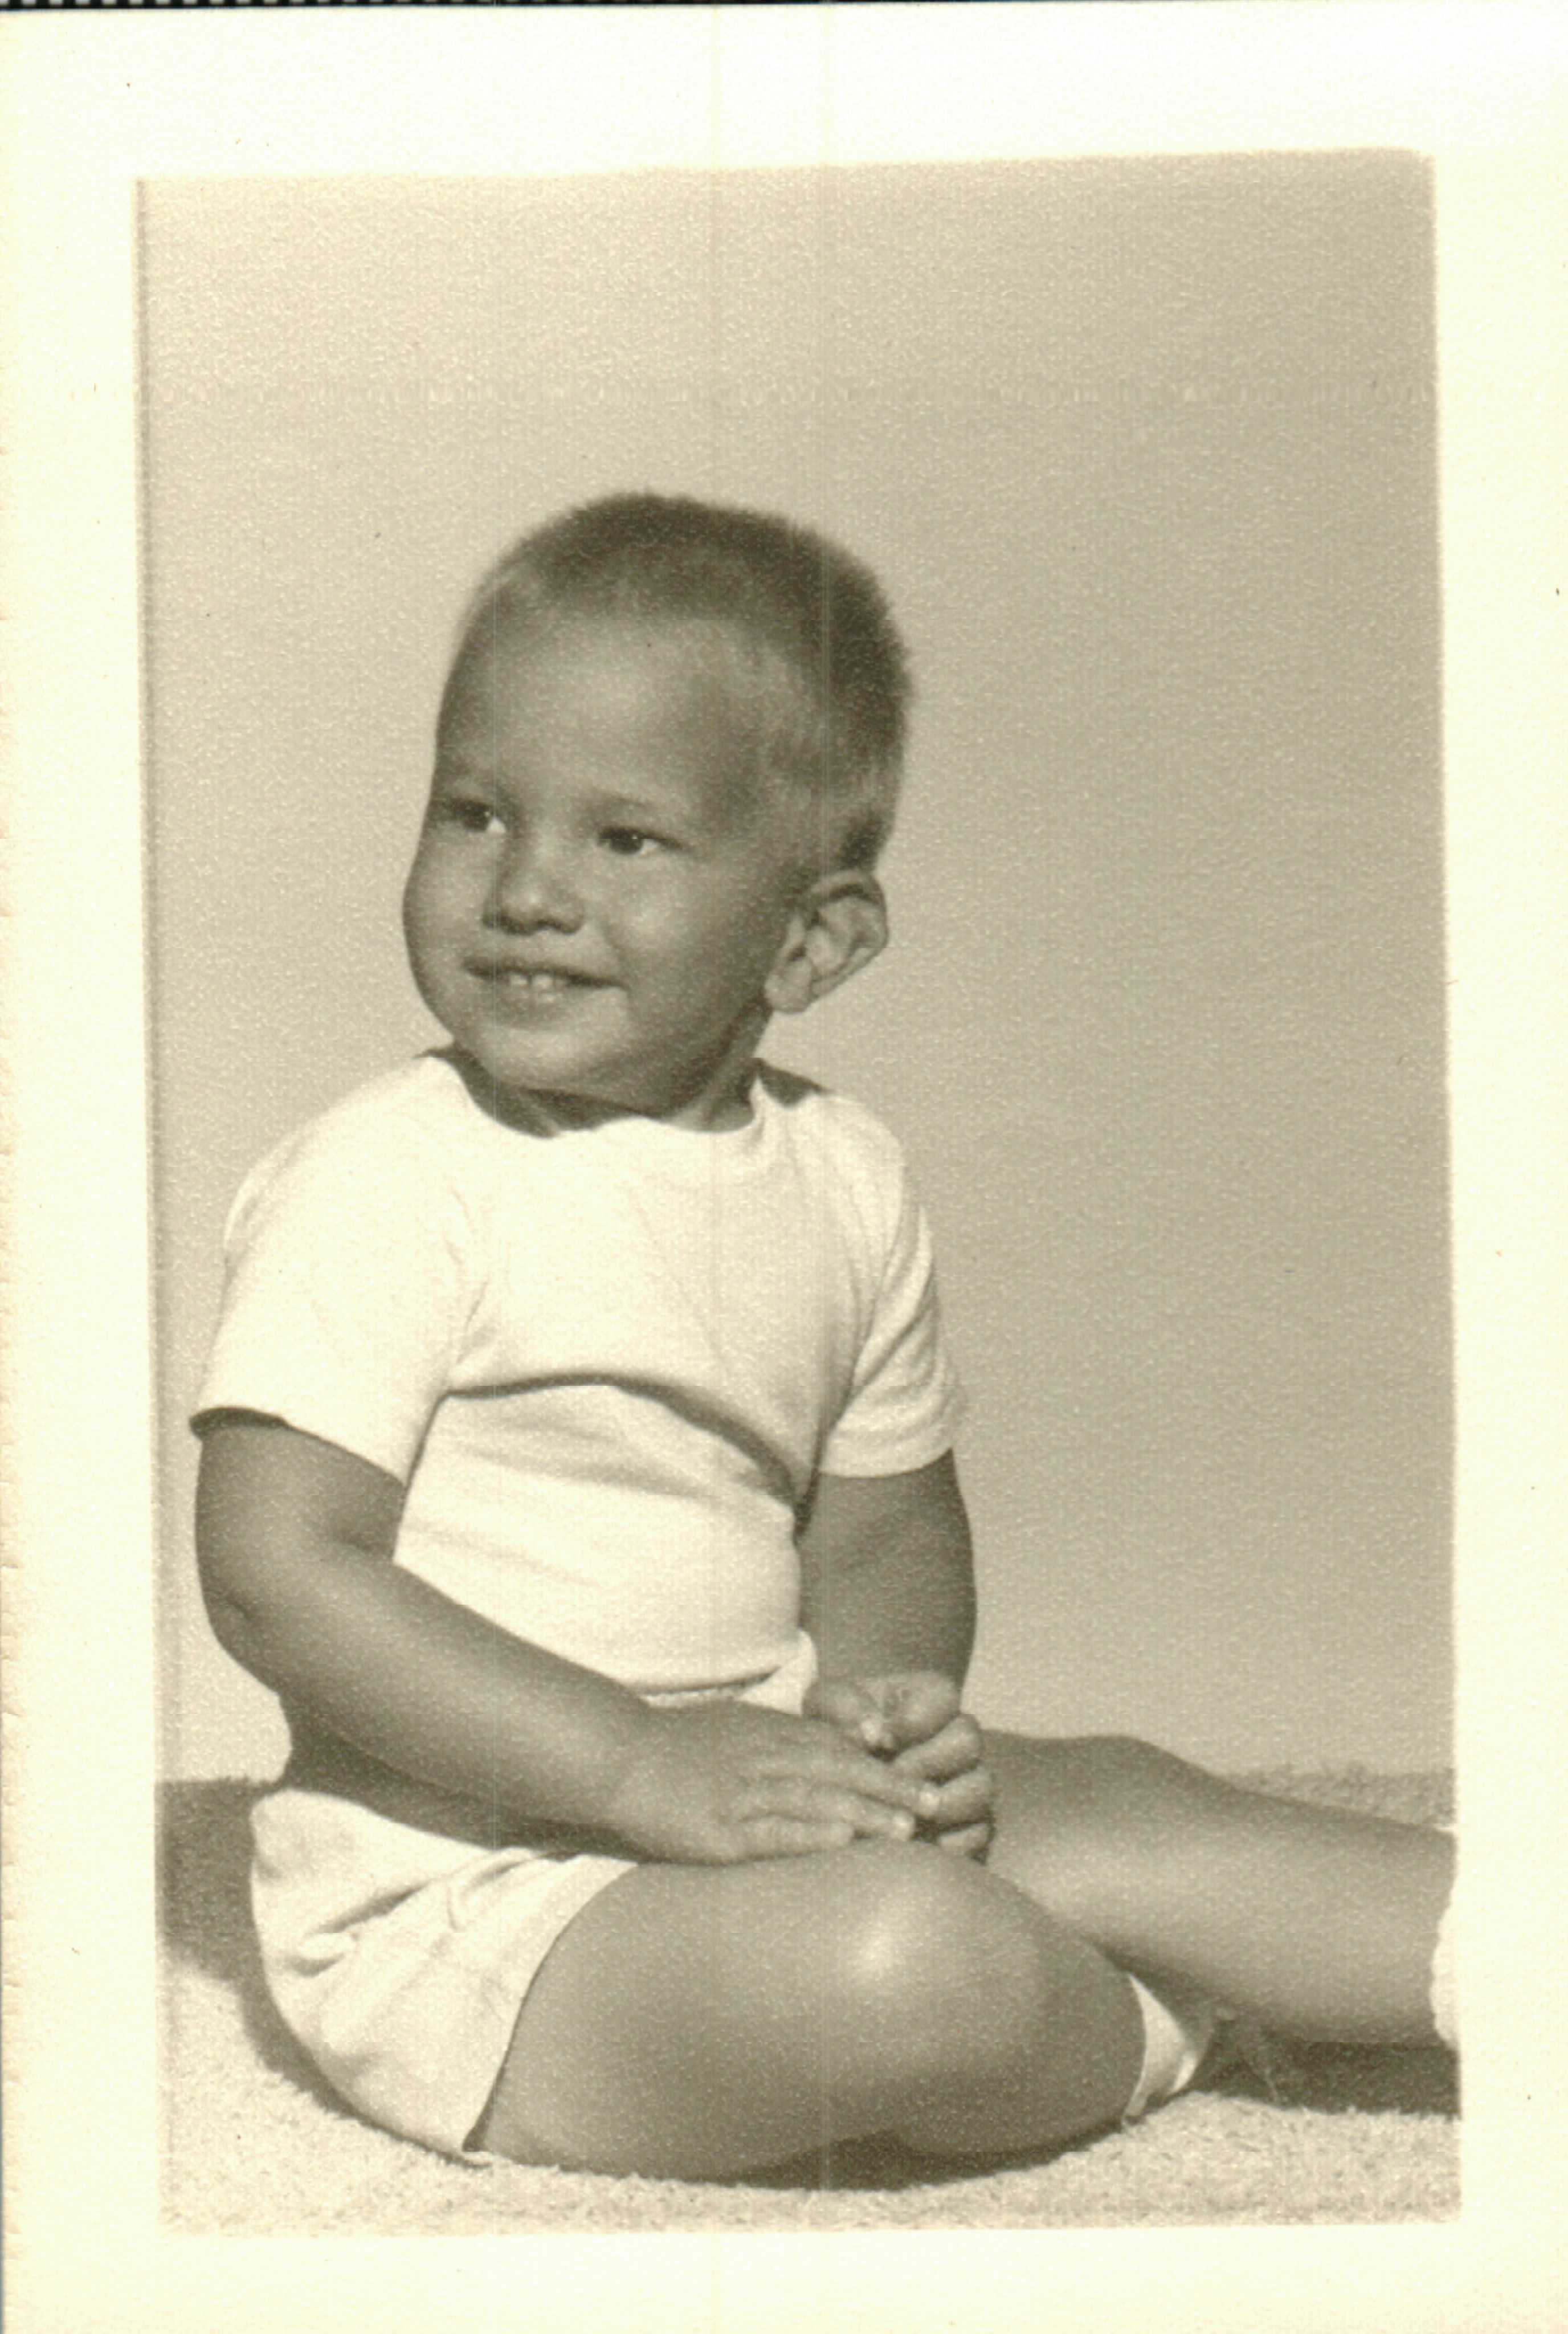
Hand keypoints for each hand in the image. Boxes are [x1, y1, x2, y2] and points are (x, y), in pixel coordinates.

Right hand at [602, 1697, 942, 1865]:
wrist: (619, 1758)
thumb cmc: (680, 1745)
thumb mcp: (739, 1725)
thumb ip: (786, 1736)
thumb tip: (837, 1749)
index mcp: (768, 1735)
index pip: (840, 1750)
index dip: (885, 1767)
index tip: (925, 1782)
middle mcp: (762, 1761)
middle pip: (838, 1772)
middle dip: (889, 1789)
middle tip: (933, 1806)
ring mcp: (741, 1796)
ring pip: (813, 1801)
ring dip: (863, 1814)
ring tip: (905, 1831)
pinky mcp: (718, 1832)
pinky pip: (770, 1833)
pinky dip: (809, 1836)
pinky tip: (841, 1844)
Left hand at [806, 1671, 992, 1857]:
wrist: (835, 1775)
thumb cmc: (834, 1729)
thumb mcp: (827, 1706)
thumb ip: (845, 1708)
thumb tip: (873, 1732)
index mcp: (929, 1697)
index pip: (944, 1698)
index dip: (913, 1721)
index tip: (878, 1739)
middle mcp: (957, 1737)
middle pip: (969, 1741)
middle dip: (928, 1761)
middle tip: (892, 1778)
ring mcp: (968, 1781)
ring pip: (981, 1788)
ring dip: (942, 1804)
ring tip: (903, 1816)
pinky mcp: (969, 1825)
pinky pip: (978, 1835)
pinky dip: (949, 1843)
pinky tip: (913, 1846)